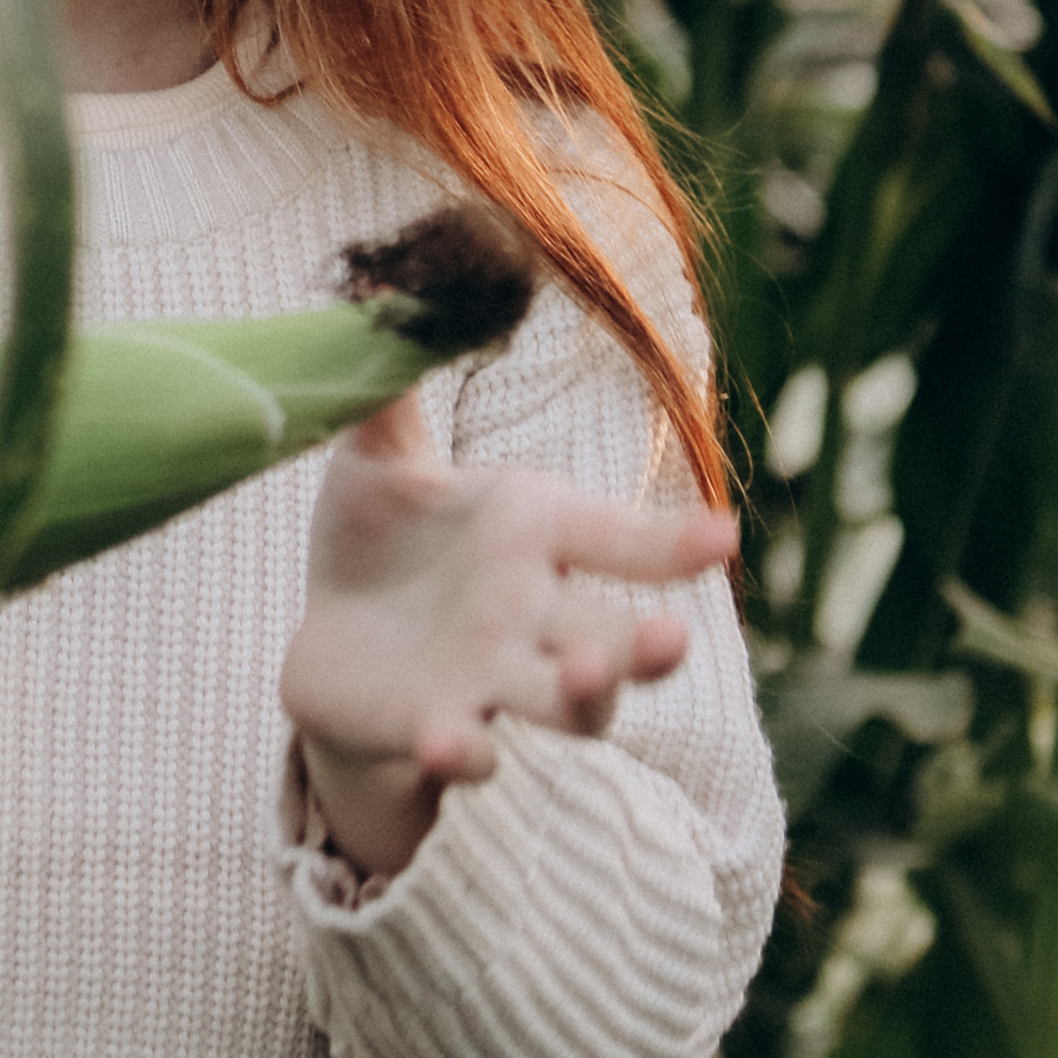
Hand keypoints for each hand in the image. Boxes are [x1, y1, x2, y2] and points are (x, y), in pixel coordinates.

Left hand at [277, 389, 738, 880]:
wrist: (333, 634)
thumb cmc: (380, 534)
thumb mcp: (379, 459)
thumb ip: (389, 399)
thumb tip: (386, 304)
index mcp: (535, 533)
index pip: (618, 537)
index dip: (673, 541)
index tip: (724, 536)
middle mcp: (535, 615)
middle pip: (617, 640)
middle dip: (649, 646)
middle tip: (674, 639)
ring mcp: (495, 683)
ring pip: (569, 706)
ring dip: (584, 698)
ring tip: (580, 679)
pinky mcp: (439, 731)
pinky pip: (468, 751)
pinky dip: (466, 752)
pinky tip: (452, 743)